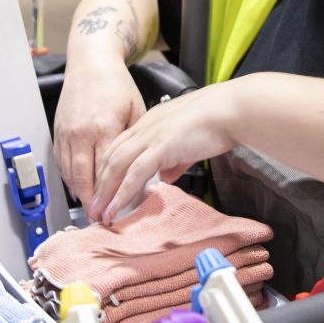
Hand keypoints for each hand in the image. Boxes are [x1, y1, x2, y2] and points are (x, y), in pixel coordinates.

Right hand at [53, 56, 146, 208]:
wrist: (90, 63)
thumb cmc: (116, 85)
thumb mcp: (136, 111)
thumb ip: (137, 142)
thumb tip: (143, 170)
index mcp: (104, 128)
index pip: (108, 171)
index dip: (113, 194)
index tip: (119, 210)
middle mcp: (81, 133)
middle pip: (84, 179)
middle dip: (92, 203)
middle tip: (100, 220)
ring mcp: (66, 134)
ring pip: (69, 174)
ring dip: (80, 194)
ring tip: (91, 210)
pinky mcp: (58, 132)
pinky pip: (61, 163)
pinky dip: (69, 179)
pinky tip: (80, 188)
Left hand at [89, 82, 241, 221]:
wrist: (230, 110)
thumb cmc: (217, 121)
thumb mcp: (188, 142)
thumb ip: (174, 159)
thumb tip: (167, 176)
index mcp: (150, 122)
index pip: (119, 146)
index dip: (108, 169)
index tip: (103, 188)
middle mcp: (145, 127)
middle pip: (111, 157)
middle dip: (99, 184)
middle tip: (93, 206)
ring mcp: (151, 136)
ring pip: (117, 166)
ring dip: (106, 192)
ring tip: (99, 212)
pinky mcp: (161, 146)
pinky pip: (135, 173)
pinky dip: (122, 192)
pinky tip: (116, 207)